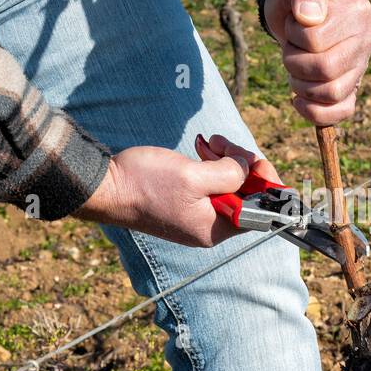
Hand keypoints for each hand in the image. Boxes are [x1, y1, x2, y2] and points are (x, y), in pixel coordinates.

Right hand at [76, 134, 274, 246]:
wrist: (106, 187)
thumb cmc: (145, 183)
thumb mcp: (194, 175)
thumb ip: (229, 174)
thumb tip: (247, 169)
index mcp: (216, 228)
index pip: (260, 210)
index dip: (265, 183)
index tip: (255, 160)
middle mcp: (211, 227)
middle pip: (246, 195)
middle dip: (241, 165)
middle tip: (222, 144)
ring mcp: (198, 215)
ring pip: (229, 185)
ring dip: (225, 161)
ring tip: (209, 143)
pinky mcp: (186, 203)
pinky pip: (211, 184)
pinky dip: (211, 165)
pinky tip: (202, 150)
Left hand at [264, 0, 370, 125]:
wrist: (300, 15)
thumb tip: (309, 16)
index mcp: (356, 8)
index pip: (316, 38)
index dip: (294, 34)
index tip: (294, 22)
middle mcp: (366, 39)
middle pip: (325, 68)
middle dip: (294, 61)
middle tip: (290, 49)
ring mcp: (362, 66)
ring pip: (332, 92)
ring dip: (300, 85)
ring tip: (295, 69)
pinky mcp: (354, 88)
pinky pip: (342, 112)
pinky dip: (315, 112)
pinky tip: (298, 99)